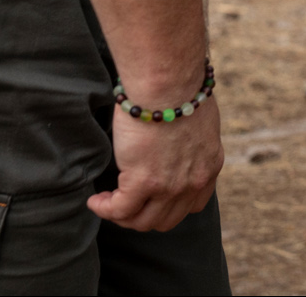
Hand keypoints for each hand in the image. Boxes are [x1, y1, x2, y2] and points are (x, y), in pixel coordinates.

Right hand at [86, 89, 222, 230]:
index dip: (170, 206)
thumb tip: (174, 139)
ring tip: (108, 202)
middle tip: (126, 202)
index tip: (153, 197)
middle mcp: (193, 181)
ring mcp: (169, 186)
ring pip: (142, 221)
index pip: (194, 205)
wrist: (169, 83)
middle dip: (144, 215)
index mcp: (209, 165)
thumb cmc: (179, 89)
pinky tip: (95, 200)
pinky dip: (104, 209)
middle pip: (166, 220)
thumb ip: (190, 139)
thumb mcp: (198, 122)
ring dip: (122, 216)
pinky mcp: (143, 182)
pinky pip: (119, 210)